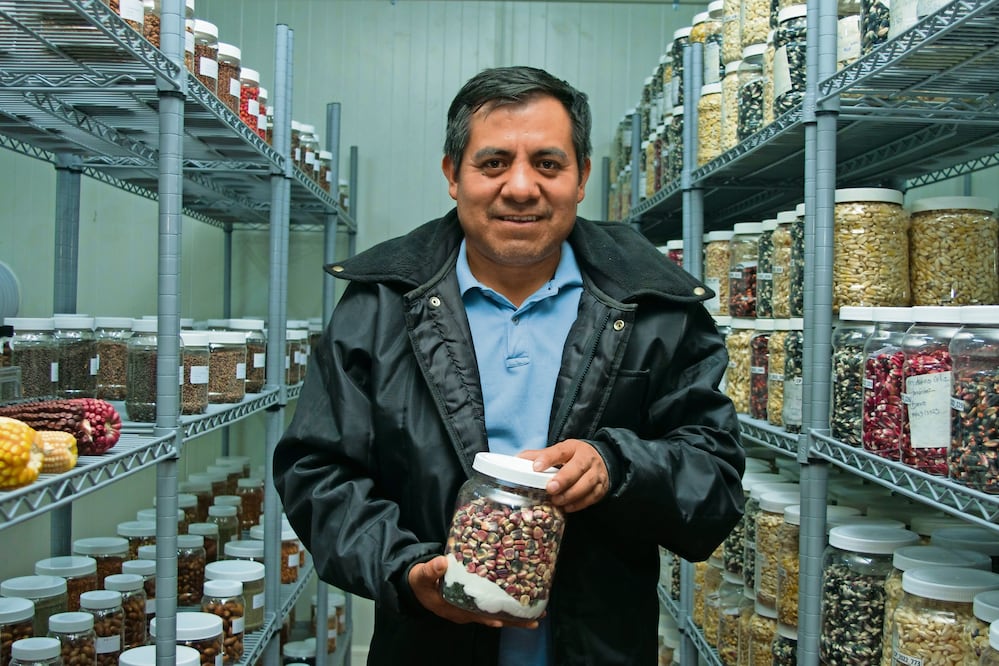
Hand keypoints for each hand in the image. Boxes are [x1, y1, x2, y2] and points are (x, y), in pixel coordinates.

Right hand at [408, 556, 539, 628]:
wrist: (419, 583)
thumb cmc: (420, 581)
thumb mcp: (421, 576)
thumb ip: (430, 570)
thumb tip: (442, 562)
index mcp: (454, 608)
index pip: (474, 615)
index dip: (488, 618)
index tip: (501, 620)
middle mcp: (466, 611)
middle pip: (493, 618)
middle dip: (513, 621)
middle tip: (535, 621)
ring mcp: (472, 607)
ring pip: (496, 613)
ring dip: (516, 615)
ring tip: (538, 614)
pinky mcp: (475, 600)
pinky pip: (494, 605)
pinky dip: (508, 604)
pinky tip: (523, 600)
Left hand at [518, 439, 608, 511]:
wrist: (601, 461)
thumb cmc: (574, 458)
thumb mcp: (559, 452)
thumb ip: (539, 456)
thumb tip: (518, 460)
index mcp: (572, 447)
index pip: (560, 451)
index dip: (548, 459)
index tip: (536, 467)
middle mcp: (587, 458)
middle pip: (577, 467)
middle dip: (564, 479)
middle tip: (550, 488)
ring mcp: (597, 473)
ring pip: (587, 483)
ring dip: (571, 494)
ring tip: (556, 501)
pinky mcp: (602, 487)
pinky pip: (592, 496)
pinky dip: (579, 503)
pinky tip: (567, 507)